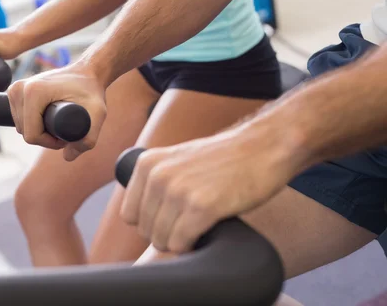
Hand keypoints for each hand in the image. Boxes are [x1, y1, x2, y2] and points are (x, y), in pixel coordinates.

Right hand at [7, 62, 106, 160]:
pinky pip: (19, 119)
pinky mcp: (15, 91)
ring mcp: (15, 89)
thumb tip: (68, 156)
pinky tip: (47, 115)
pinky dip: (32, 122)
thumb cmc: (91, 89)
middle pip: (25, 132)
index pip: (32, 135)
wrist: (86, 72)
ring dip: (38, 130)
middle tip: (65, 128)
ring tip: (58, 120)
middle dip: (45, 137)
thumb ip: (88, 139)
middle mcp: (20, 89)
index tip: (66, 136)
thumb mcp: (97, 113)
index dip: (50, 142)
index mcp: (33, 92)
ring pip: (21, 127)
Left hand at [120, 126, 294, 252]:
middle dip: (166, 234)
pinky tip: (206, 232)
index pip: (130, 215)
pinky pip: (181, 243)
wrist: (264, 147)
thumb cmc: (223, 159)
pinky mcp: (202, 207)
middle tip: (190, 223)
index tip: (171, 218)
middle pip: (145, 230)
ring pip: (161, 240)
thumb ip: (155, 182)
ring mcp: (178, 190)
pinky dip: (192, 245)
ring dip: (180, 242)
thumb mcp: (176, 160)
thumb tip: (138, 220)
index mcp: (147, 163)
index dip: (151, 223)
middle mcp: (158, 175)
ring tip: (199, 226)